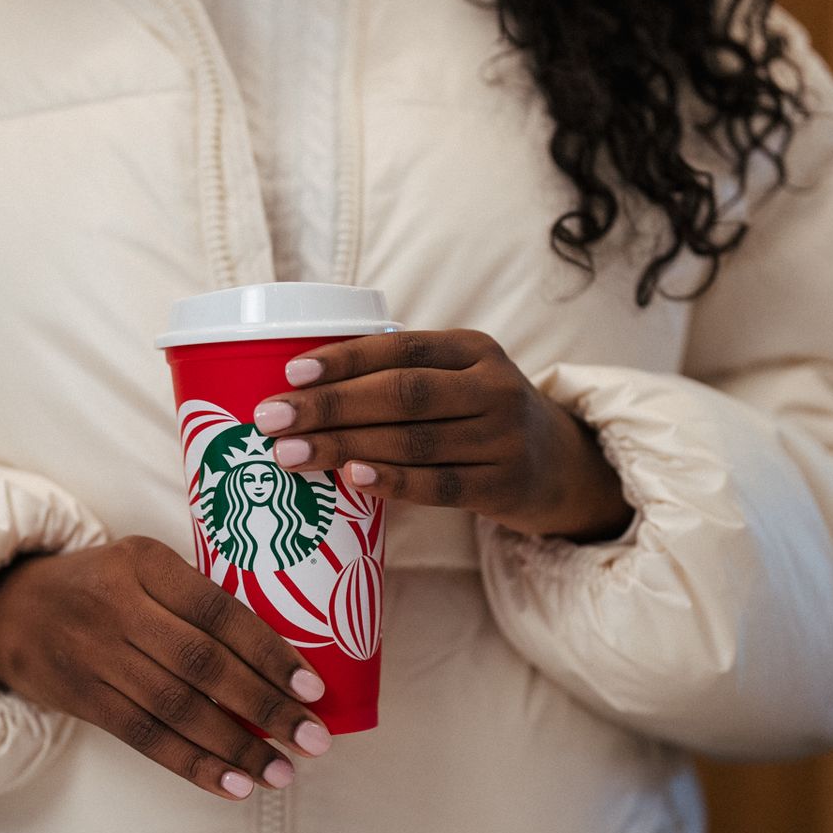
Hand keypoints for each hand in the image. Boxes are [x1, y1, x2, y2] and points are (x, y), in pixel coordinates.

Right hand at [0, 536, 333, 800]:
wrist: (8, 609)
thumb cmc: (100, 586)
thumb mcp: (141, 565)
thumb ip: (194, 598)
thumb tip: (280, 656)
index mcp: (144, 562)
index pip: (218, 611)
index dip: (268, 651)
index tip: (313, 687)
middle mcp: (119, 606)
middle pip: (203, 664)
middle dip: (265, 706)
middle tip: (313, 739)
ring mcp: (96, 655)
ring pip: (177, 708)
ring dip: (236, 746)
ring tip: (282, 771)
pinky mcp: (82, 698)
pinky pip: (145, 738)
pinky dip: (194, 764)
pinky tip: (234, 784)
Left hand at [251, 329, 634, 541]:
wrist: (561, 465)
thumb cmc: (480, 415)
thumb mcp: (459, 378)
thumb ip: (402, 375)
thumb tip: (298, 385)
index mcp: (473, 349)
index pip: (401, 347)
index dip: (344, 359)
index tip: (290, 372)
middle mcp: (493, 387)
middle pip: (401, 394)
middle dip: (329, 405)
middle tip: (271, 419)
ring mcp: (501, 438)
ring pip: (413, 440)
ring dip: (343, 447)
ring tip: (288, 455)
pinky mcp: (503, 485)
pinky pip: (439, 485)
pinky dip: (392, 482)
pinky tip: (351, 479)